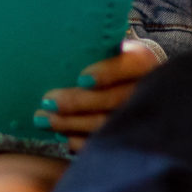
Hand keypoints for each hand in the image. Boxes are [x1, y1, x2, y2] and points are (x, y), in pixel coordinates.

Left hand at [37, 39, 166, 147]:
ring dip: (72, 123)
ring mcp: (140, 117)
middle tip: (48, 102)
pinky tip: (63, 136)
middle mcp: (146, 90)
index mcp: (142, 62)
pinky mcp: (128, 137)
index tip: (81, 79)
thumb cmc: (113, 61)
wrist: (138, 82)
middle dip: (77, 102)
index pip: (127, 67)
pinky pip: (104, 143)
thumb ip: (93, 49)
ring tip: (46, 120)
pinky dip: (81, 141)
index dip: (105, 74)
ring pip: (106, 123)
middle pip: (113, 100)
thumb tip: (58, 48)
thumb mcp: (110, 49)